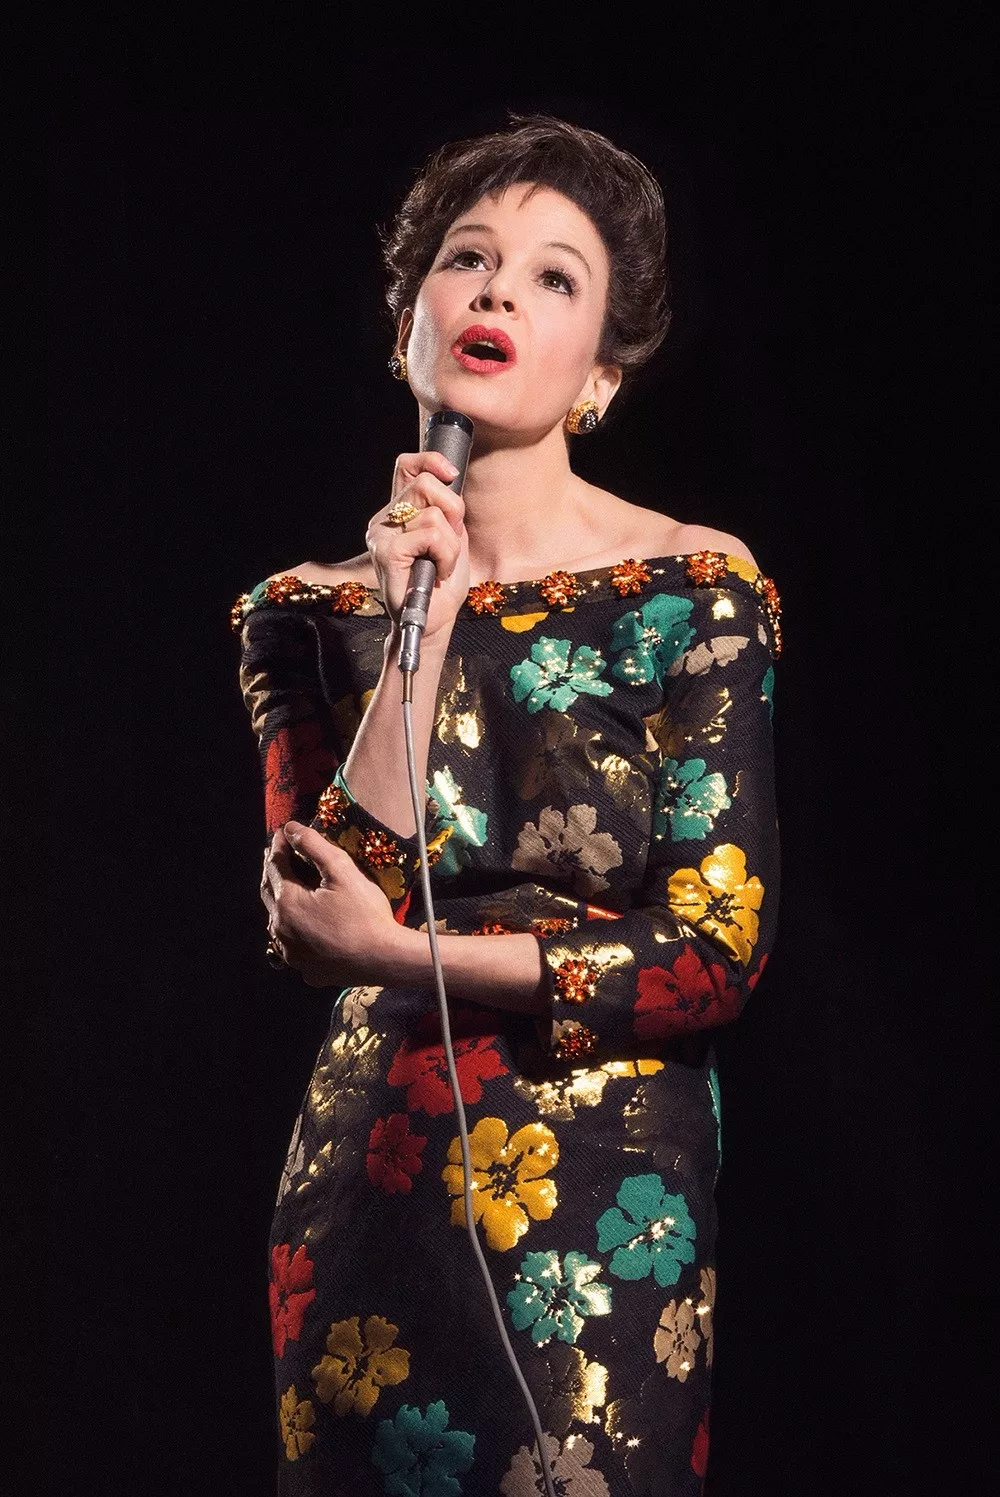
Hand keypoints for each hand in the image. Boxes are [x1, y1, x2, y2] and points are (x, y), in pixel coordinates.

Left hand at [261, 822, 408, 987]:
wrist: (386, 960)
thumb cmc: (367, 915)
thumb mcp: (342, 871)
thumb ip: (314, 845)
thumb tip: (291, 828)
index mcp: (288, 903)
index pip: (275, 866)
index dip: (279, 846)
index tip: (284, 831)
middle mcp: (282, 930)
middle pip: (270, 892)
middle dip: (274, 870)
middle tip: (281, 854)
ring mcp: (292, 954)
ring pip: (278, 921)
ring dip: (281, 901)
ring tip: (290, 886)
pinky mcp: (306, 969)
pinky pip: (293, 945)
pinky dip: (294, 928)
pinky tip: (306, 924)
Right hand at [366, 450, 469, 638]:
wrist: (433, 621)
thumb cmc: (442, 584)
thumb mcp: (452, 538)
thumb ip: (448, 511)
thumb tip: (451, 479)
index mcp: (399, 512)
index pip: (407, 466)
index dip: (430, 461)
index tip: (451, 473)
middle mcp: (385, 519)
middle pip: (425, 483)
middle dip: (453, 510)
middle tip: (452, 540)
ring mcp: (382, 535)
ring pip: (432, 513)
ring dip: (451, 544)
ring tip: (443, 564)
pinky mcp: (386, 551)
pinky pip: (430, 534)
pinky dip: (445, 555)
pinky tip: (438, 572)